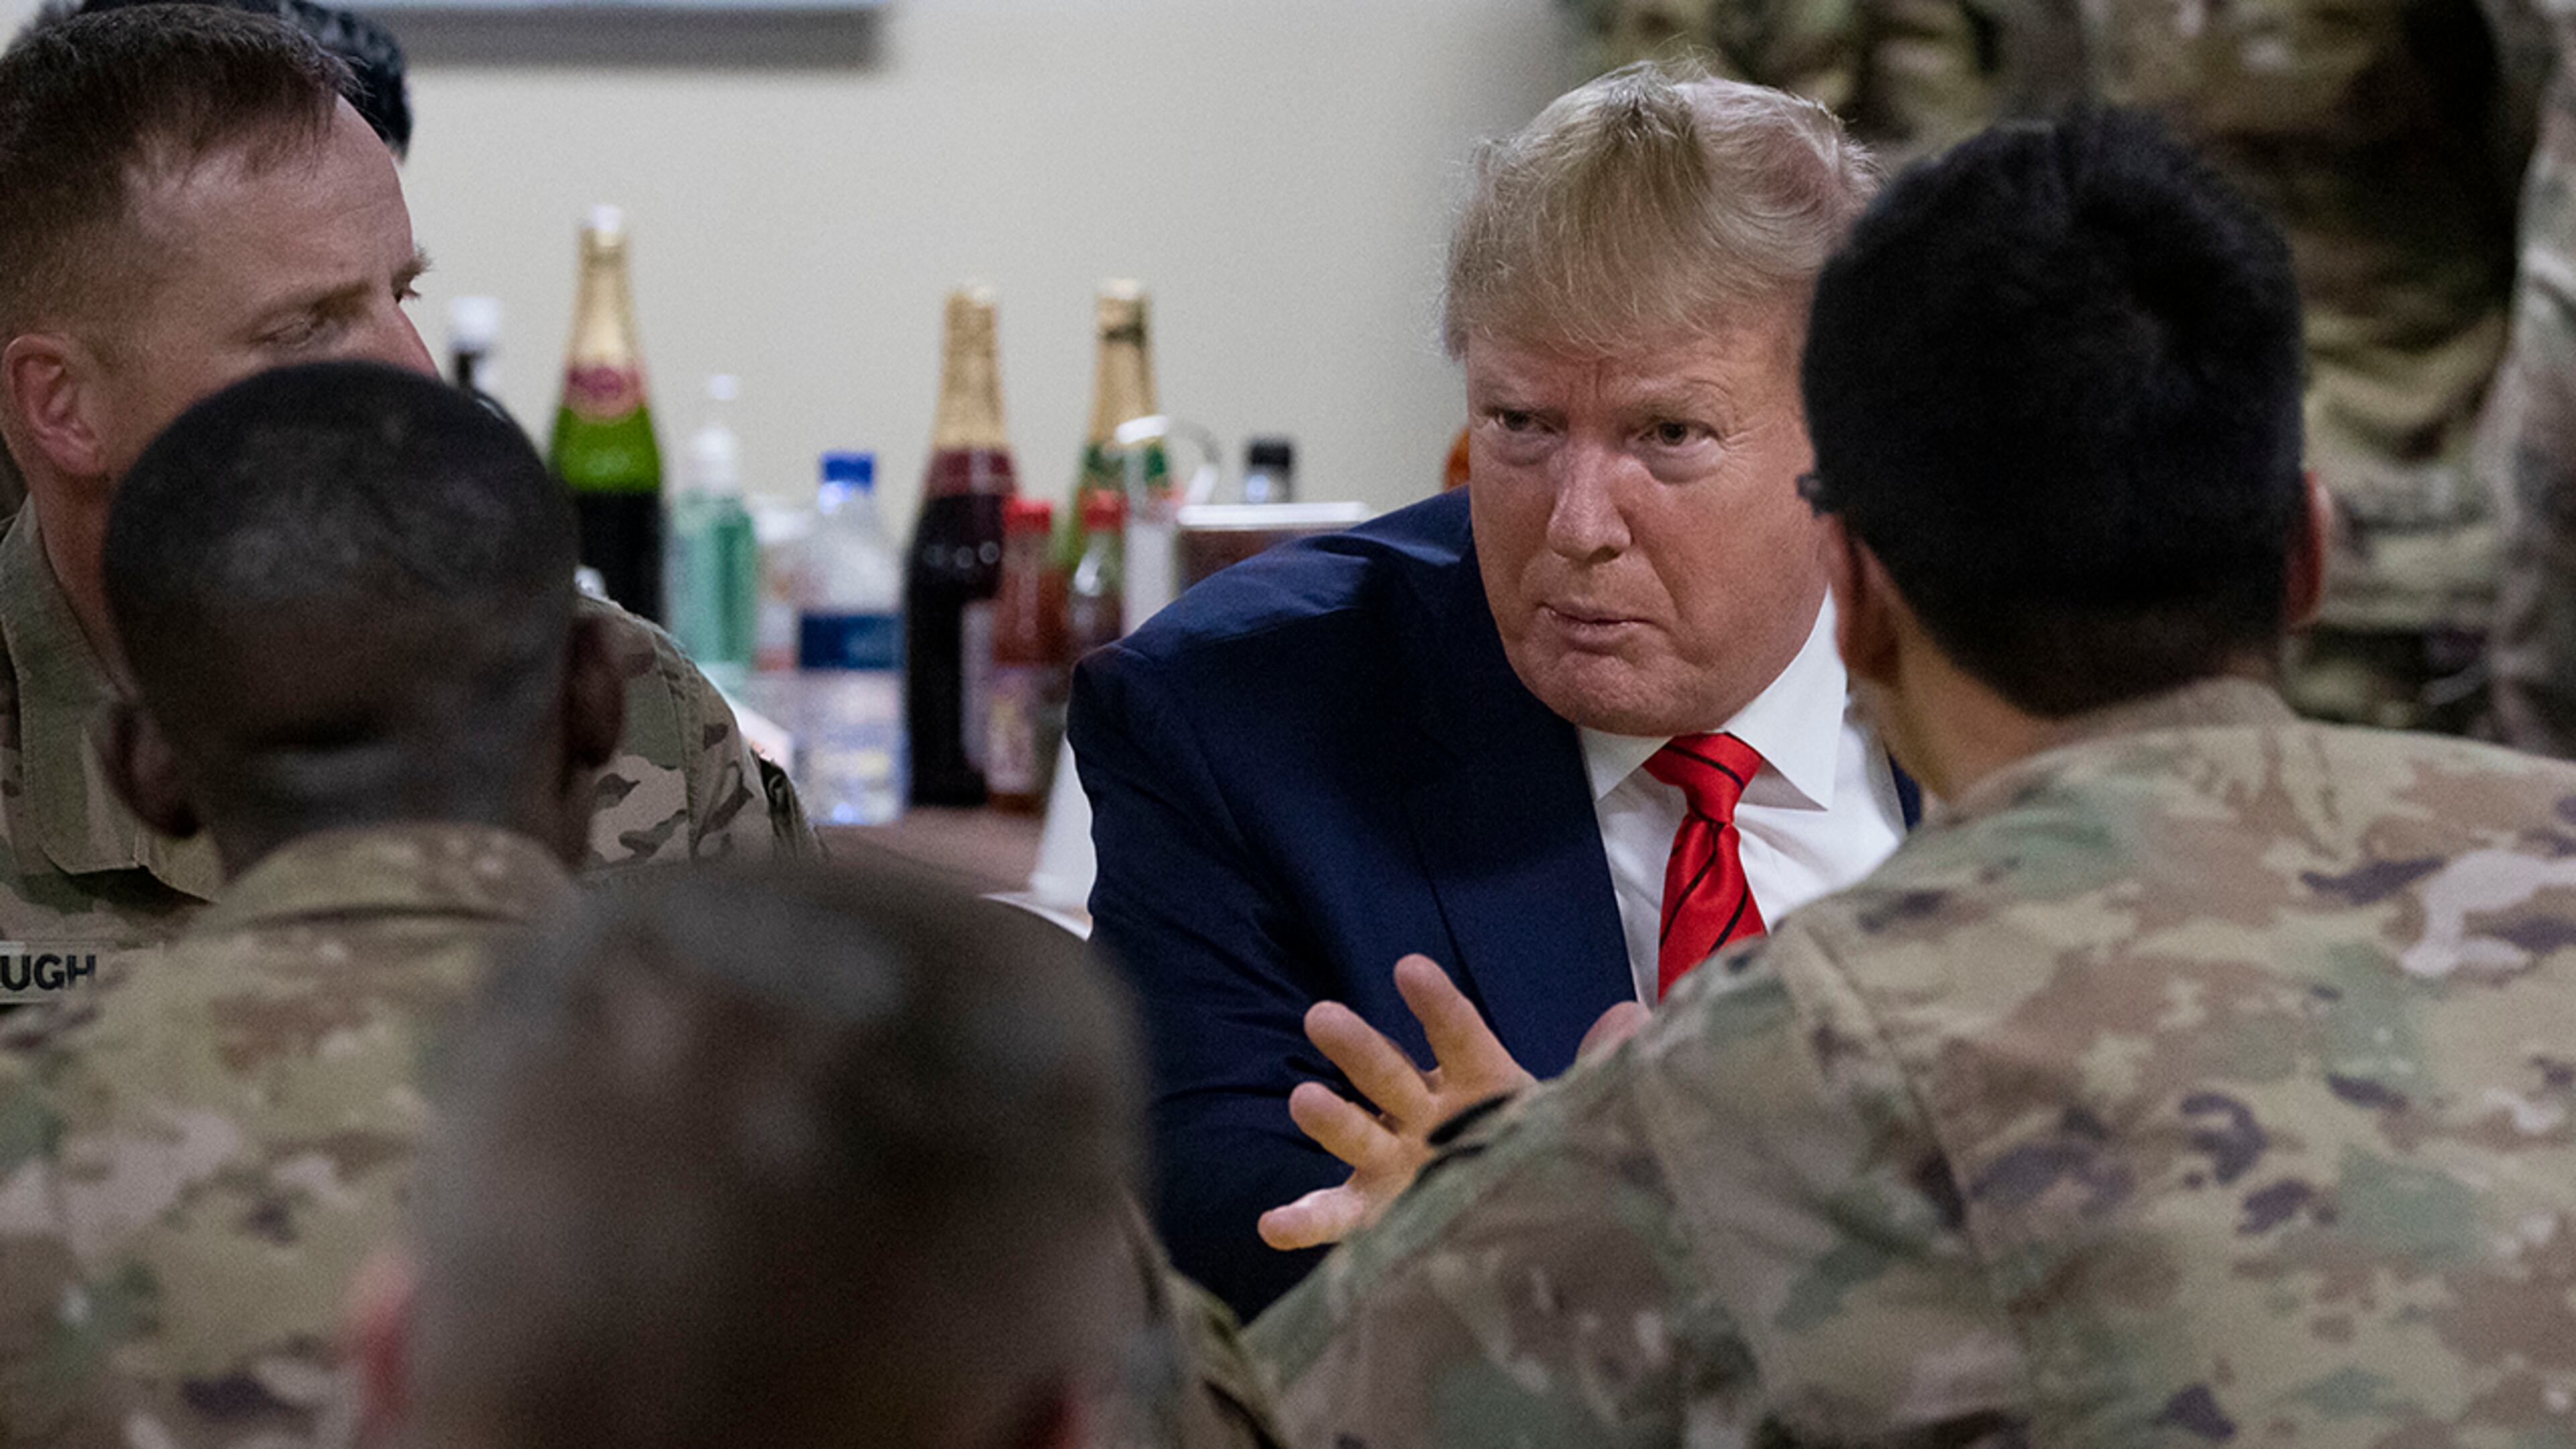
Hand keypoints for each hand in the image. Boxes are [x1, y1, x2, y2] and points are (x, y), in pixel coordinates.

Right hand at [1256, 956, 1648, 1250]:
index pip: (1460, 1036)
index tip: (1409, 968)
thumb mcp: (1575, 1110)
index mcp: (1478, 1082)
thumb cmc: (1542, 1149)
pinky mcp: (1375, 1213)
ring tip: (1302, 1100)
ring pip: (1357, 1136)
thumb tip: (1634, 1016)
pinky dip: (1302, 1221)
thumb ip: (1599, 1066)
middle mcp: (1426, 1115)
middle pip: (1389, 1075)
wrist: (1530, 1218)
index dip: (1437, 1005)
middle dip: (1357, 1048)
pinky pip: (1335, 1216)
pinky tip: (1272, 1224)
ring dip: (1330, 1119)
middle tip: (1322, 1016)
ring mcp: (1394, 1163)